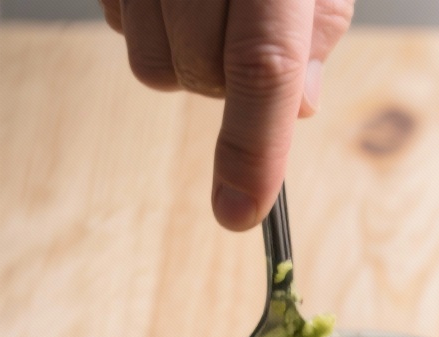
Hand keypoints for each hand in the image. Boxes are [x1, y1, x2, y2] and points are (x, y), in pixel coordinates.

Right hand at [100, 0, 353, 230]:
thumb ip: (319, 29)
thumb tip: (299, 107)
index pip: (261, 66)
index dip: (254, 148)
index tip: (242, 213)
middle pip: (199, 75)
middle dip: (229, 80)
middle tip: (249, 30)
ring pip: (153, 67)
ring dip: (185, 56)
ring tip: (209, 5)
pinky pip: (119, 27)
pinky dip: (150, 23)